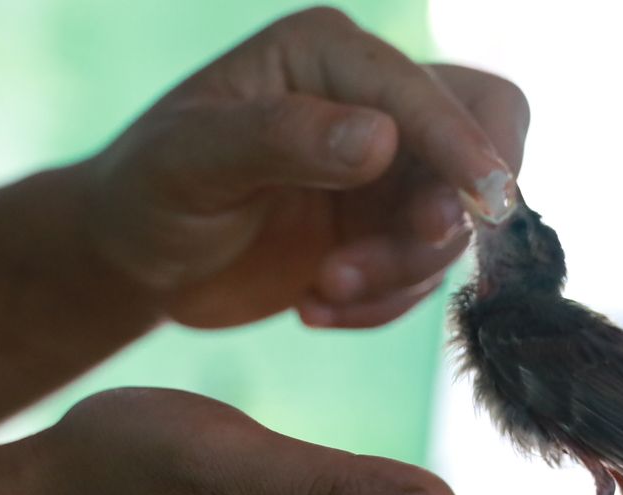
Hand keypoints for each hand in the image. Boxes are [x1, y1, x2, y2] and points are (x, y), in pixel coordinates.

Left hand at [81, 8, 529, 327]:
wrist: (137, 257)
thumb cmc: (147, 190)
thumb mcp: (192, 159)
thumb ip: (279, 138)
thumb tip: (382, 139)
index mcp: (326, 57)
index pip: (427, 90)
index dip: (463, 144)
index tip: (485, 205)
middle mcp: (368, 104)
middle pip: (474, 144)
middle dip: (443, 217)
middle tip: (372, 269)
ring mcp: (381, 172)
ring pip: (452, 220)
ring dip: (397, 273)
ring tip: (320, 294)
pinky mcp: (379, 231)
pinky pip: (422, 272)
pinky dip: (382, 302)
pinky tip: (314, 308)